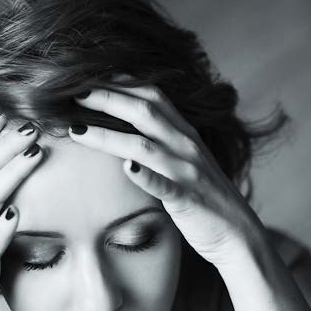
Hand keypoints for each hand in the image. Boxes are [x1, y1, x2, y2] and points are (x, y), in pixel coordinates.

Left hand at [68, 80, 266, 268]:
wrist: (239, 236)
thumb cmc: (205, 200)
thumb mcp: (186, 163)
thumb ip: (162, 144)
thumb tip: (123, 133)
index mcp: (186, 134)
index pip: (152, 96)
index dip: (120, 83)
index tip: (88, 75)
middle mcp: (187, 147)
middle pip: (144, 112)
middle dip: (107, 99)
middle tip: (72, 92)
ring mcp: (188, 173)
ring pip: (144, 146)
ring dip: (107, 136)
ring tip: (76, 130)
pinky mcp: (188, 200)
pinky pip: (165, 186)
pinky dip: (145, 176)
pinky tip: (126, 168)